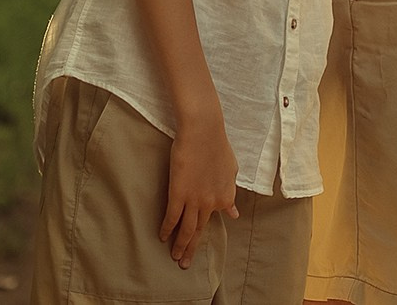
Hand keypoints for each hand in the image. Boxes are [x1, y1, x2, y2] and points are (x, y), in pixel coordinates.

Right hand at [162, 106, 240, 265]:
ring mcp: (194, 199)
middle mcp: (211, 203)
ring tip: (174, 257)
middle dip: (191, 249)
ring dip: (180, 245)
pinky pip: (172, 217)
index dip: (205, 232)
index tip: (198, 243)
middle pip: (199, 230)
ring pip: (186, 229)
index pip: (214, 221)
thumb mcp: (231, 171)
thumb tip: (234, 213)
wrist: (204, 132)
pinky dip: (167, 229)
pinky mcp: (178, 193)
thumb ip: (231, 193)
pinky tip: (162, 237)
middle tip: (184, 264)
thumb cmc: (218, 146)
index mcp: (225, 197)